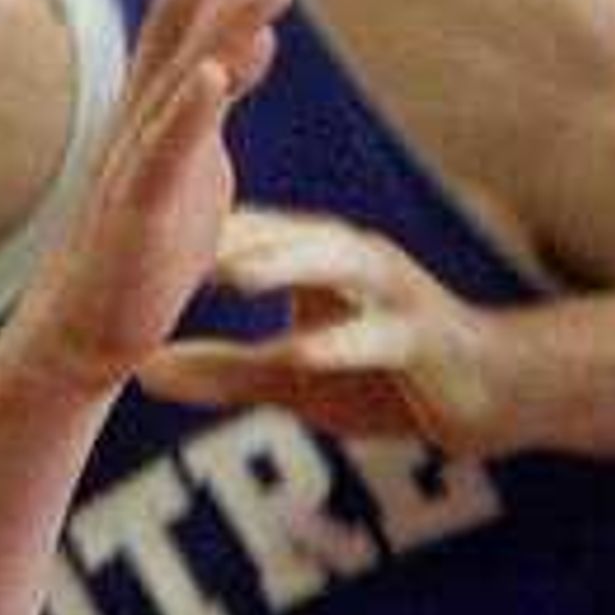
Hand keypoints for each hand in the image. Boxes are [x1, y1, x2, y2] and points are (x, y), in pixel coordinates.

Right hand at [9, 0, 287, 398]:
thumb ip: (221, 95)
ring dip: (227, 26)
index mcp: (163, 101)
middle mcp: (147, 115)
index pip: (191, 10)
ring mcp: (141, 158)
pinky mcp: (142, 207)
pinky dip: (192, 109)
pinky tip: (218, 74)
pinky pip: (168, 151)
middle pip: (181, 17)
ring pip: (184, 78)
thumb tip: (254, 41)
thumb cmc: (145, 238)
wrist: (90, 324)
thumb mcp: (198, 154)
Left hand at [135, 202, 501, 451]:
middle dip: (232, 230)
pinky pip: (379, 336)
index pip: (245, 232)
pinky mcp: (423, 338)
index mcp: (316, 260)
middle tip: (168, 221)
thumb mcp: (293, 379)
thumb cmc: (385, 377)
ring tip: (234, 275)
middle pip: (286, 234)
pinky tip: (303, 352)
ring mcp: (393, 295)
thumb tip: (141, 372)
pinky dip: (342, 342)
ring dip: (286, 266)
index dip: (188, 226)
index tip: (123, 221)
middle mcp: (353, 260)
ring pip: (337, 269)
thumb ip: (223, 372)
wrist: (490, 394)